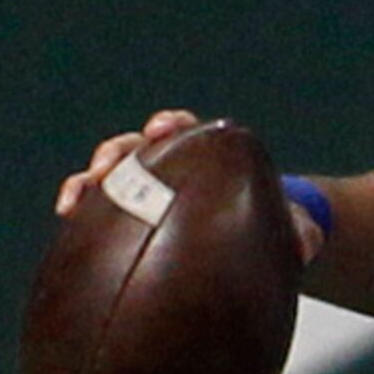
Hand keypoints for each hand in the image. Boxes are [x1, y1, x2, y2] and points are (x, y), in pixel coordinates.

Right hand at [56, 107, 325, 261]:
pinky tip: (66, 232)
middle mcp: (165, 167)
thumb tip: (307, 246)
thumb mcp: (291, 229)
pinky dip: (80, 217)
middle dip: (119, 152)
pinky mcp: (124, 220)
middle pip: (135, 147)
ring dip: (87, 182)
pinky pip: (96, 217)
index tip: (164, 129)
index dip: (171, 126)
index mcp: (204, 156)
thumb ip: (301, 233)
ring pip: (106, 179)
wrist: (250, 247)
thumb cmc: (270, 227)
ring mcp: (139, 192)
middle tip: (109, 165)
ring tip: (73, 201)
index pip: (184, 130)